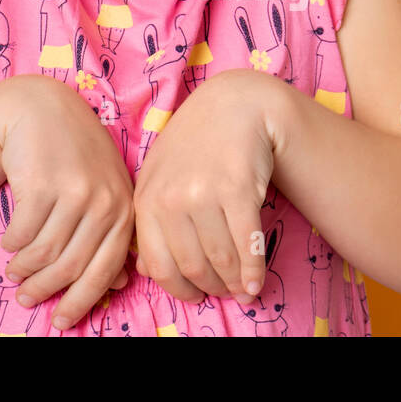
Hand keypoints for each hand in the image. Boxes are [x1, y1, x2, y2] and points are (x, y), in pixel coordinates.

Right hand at [0, 74, 134, 329]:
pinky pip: (23, 232)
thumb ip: (112, 230)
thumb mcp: (103, 185)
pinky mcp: (42, 182)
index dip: (81, 302)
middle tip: (27, 300)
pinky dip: (13, 245)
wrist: (40, 106)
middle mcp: (104, 201)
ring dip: (25, 271)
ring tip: (14, 275)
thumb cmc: (73, 150)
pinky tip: (9, 243)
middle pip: (71, 267)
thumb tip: (119, 281)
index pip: (104, 271)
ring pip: (44, 253)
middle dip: (46, 291)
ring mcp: (73, 191)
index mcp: (123, 209)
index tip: (61, 322)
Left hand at [132, 68, 279, 306]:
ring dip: (235, 283)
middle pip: (192, 266)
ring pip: (221, 259)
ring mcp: (202, 192)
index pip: (157, 264)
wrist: (233, 106)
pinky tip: (257, 280)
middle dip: (212, 288)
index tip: (196, 296)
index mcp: (146, 198)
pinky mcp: (236, 188)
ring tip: (243, 289)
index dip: (180, 289)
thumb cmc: (194, 144)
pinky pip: (247, 244)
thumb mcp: (160, 176)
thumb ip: (151, 220)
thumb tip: (143, 270)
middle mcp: (170, 196)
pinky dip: (254, 269)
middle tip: (226, 293)